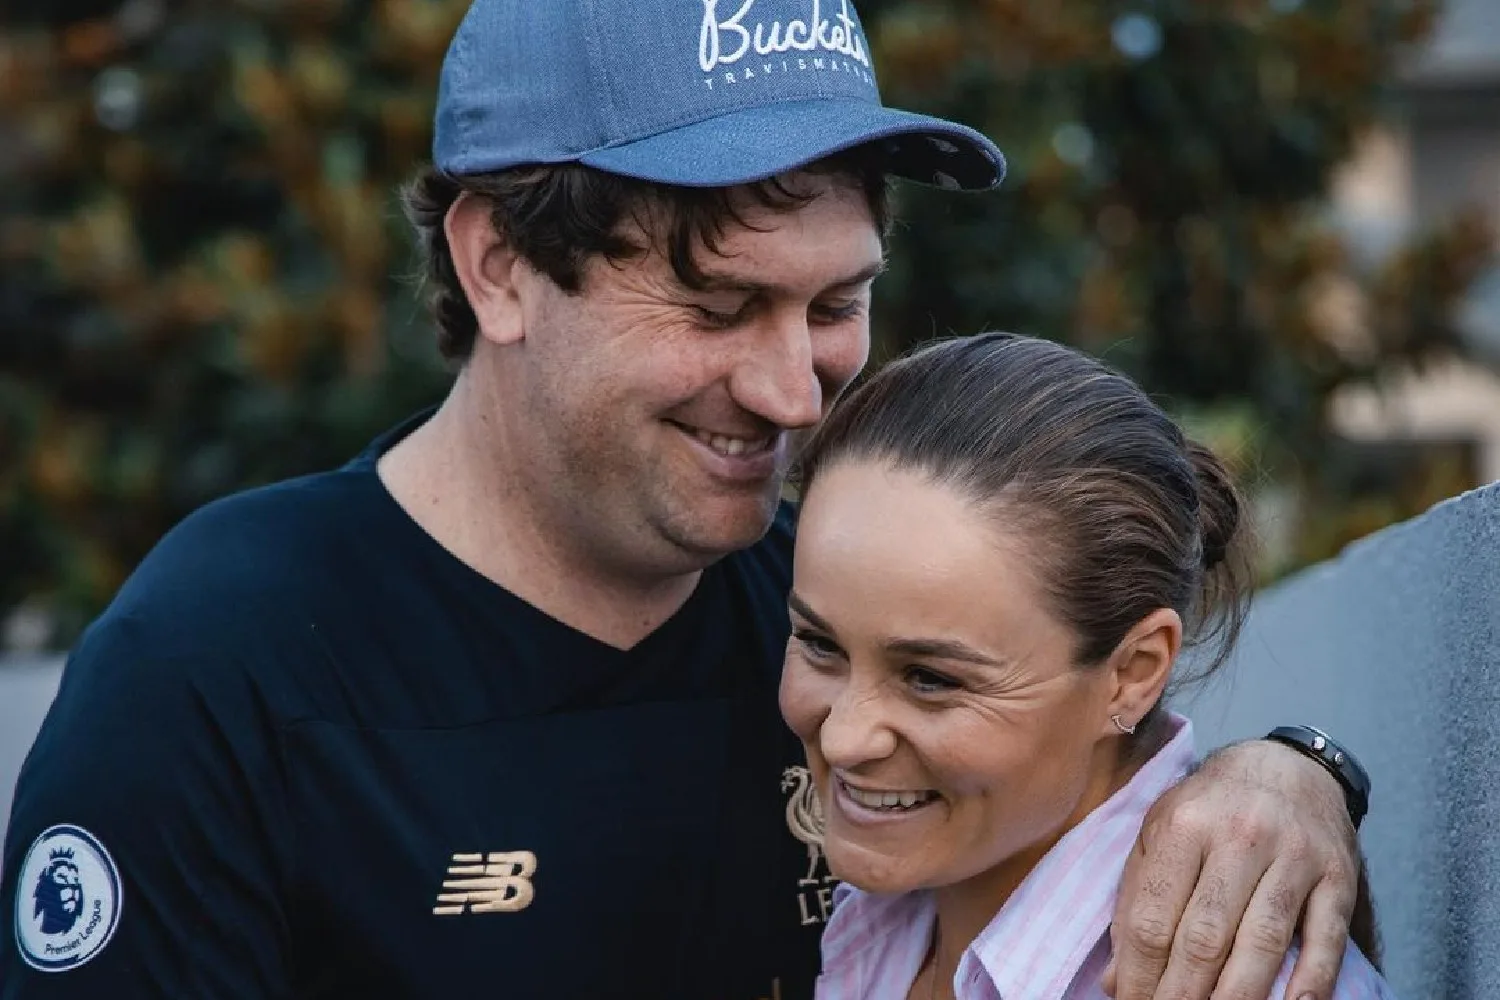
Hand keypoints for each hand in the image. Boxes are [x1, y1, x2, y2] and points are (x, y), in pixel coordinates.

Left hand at [1102, 739, 1358, 999]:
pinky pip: (1325, 940)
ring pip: (1263, 942)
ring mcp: (1294, 857)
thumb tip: (1117, 978)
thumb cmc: (1211, 807)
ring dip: (1236, 997)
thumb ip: (1136, 900)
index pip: (1153, 917)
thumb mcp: (1161, 832)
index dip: (1139, 973)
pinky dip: (1308, 983)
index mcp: (1185, 826)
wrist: (1289, 765)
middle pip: (1205, 937)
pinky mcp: (1337, 876)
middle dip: (1181, 994)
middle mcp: (1239, 837)